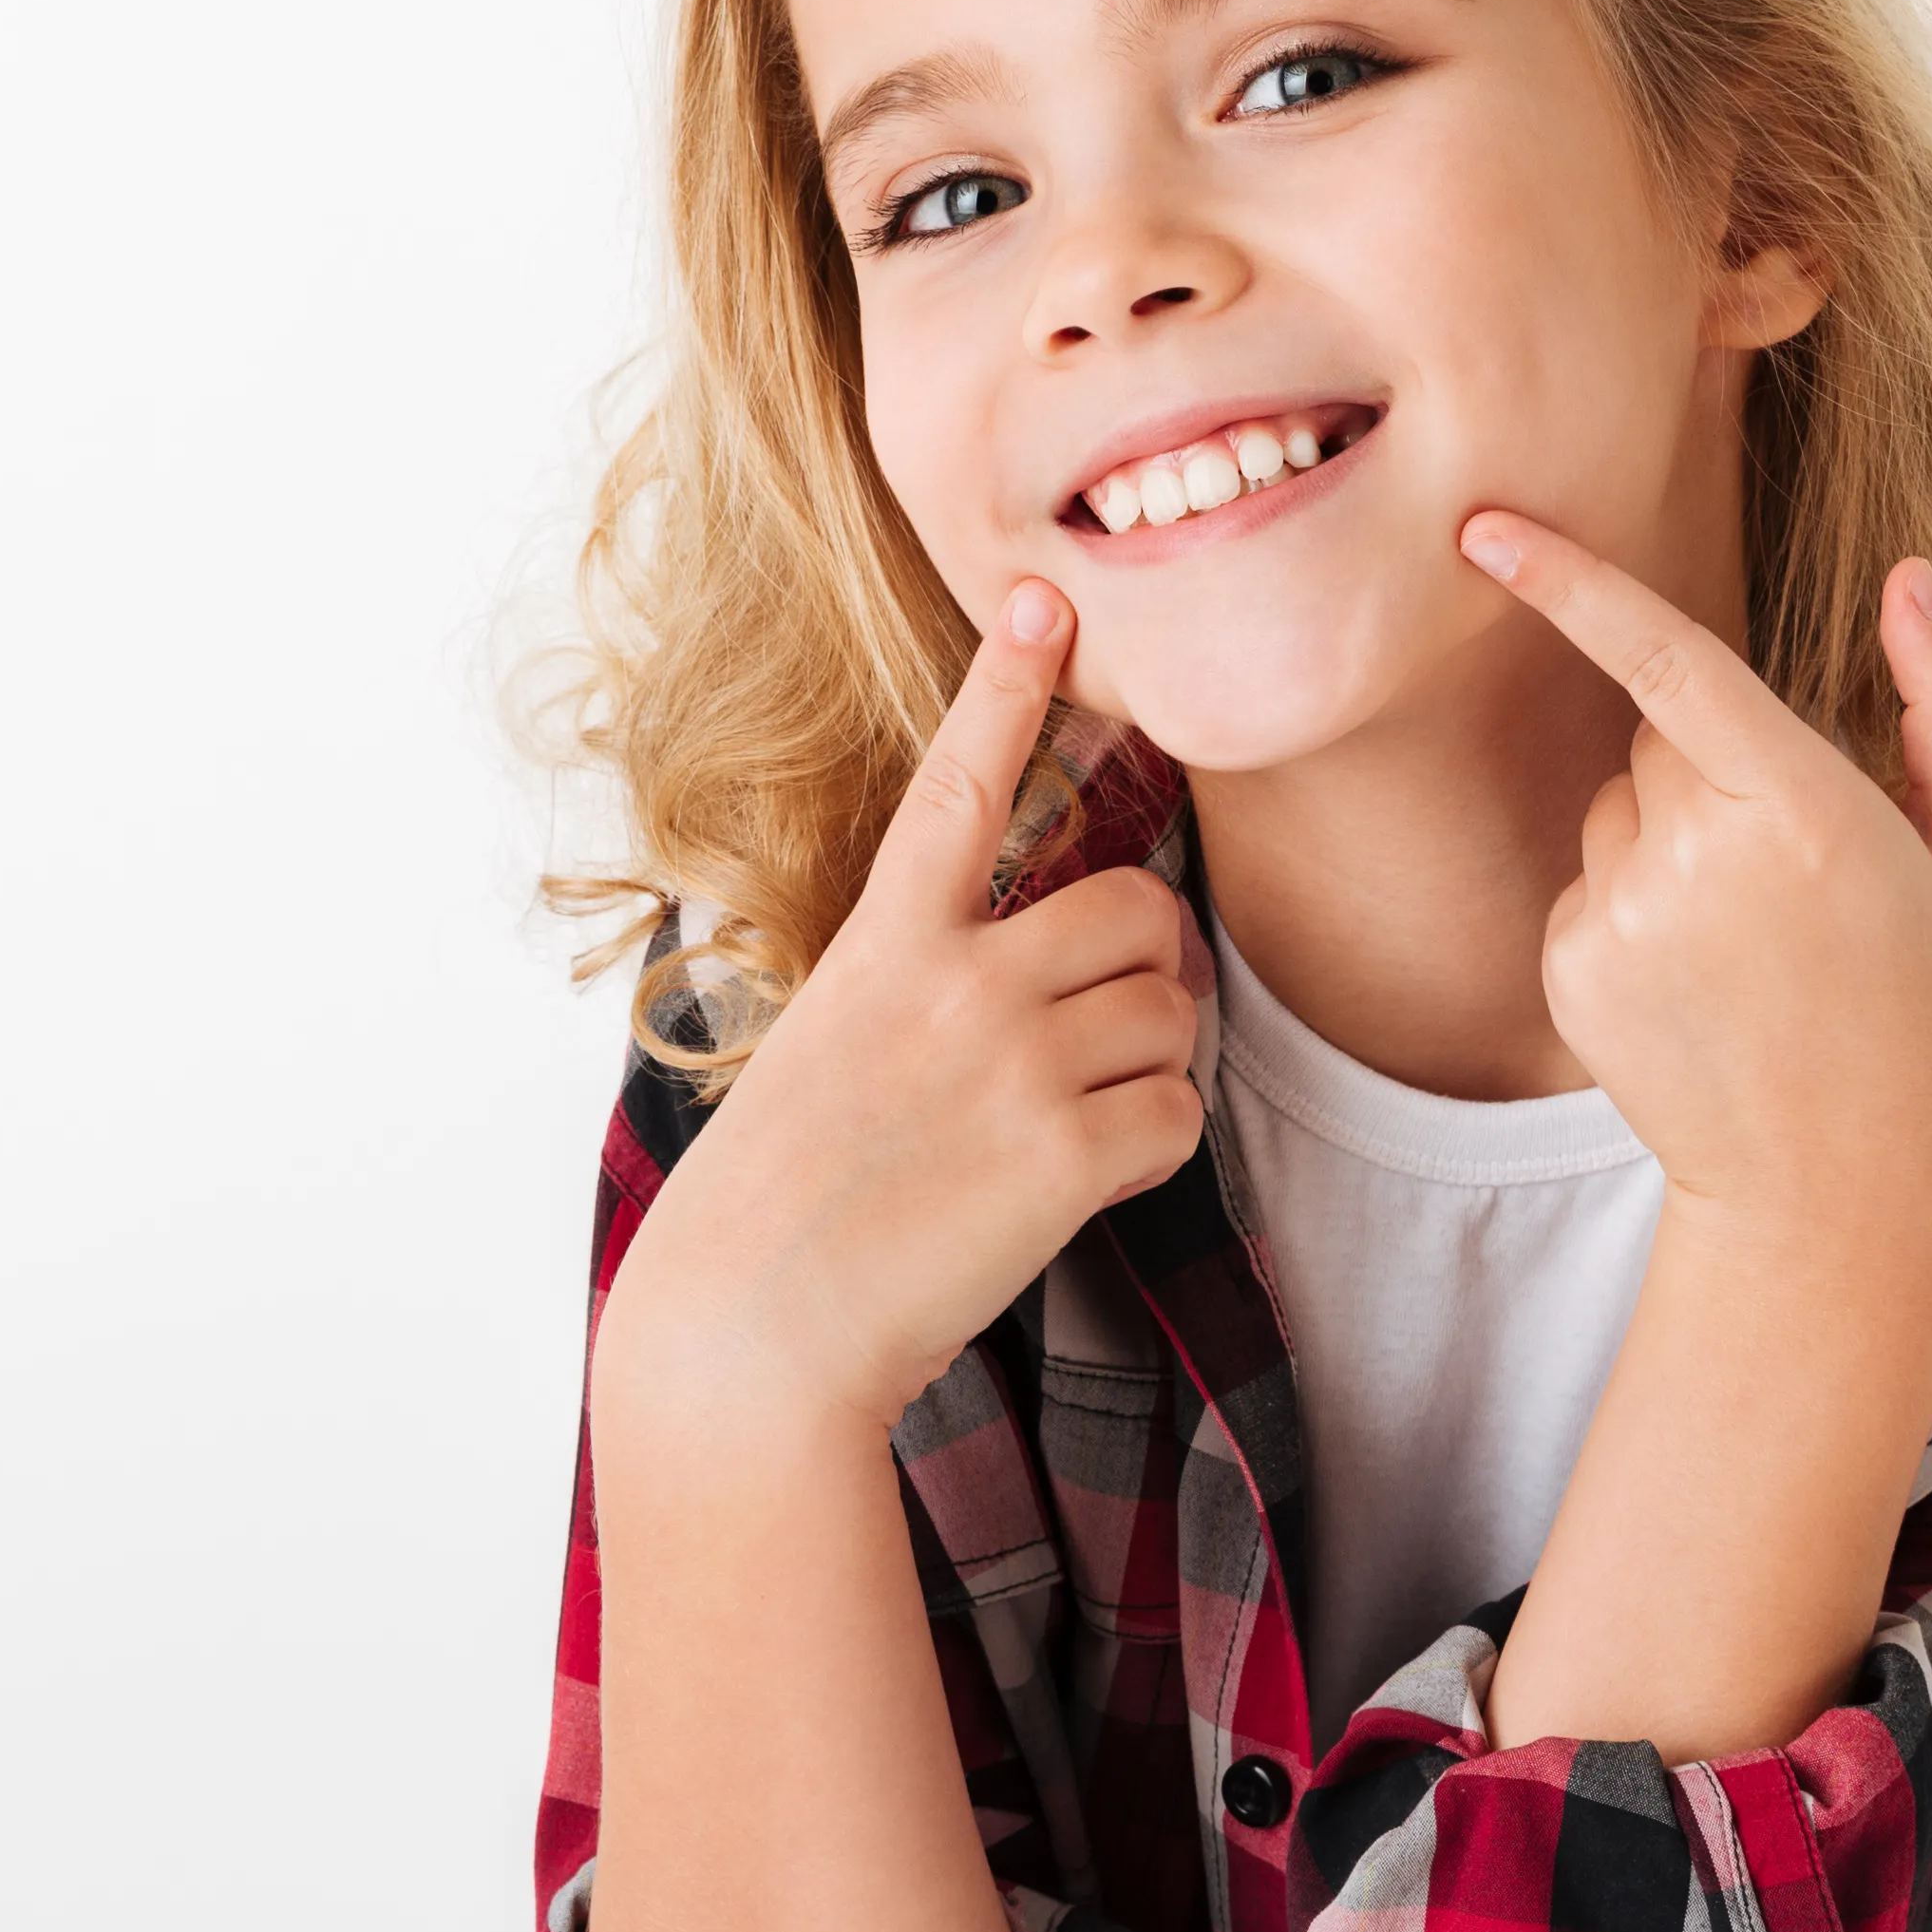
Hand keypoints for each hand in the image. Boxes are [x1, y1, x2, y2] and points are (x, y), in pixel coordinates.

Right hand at [600, 578, 1206, 1437]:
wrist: (753, 1329)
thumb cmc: (778, 1202)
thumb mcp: (824, 1052)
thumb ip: (916, 995)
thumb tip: (1034, 977)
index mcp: (882, 945)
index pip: (956, 785)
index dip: (1008, 686)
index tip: (1047, 601)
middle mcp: (955, 982)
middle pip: (1137, 908)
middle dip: (1151, 961)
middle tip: (1117, 1021)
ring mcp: (1013, 1063)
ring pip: (1171, 1011)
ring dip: (1153, 1062)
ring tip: (1076, 1118)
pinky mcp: (1064, 1154)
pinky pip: (1179, 1113)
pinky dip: (1156, 1146)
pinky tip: (1087, 1180)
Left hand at [1458, 514, 1931, 1238]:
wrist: (1835, 1189)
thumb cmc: (1926, 1013)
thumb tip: (1911, 574)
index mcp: (1804, 809)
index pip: (1668, 659)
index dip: (1571, 582)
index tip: (1483, 527)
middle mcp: (1696, 857)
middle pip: (1657, 737)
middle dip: (1709, 769)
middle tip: (1792, 879)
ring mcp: (1621, 916)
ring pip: (1617, 807)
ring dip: (1669, 841)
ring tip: (1751, 944)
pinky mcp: (1571, 968)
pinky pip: (1588, 881)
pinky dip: (1632, 908)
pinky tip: (1701, 984)